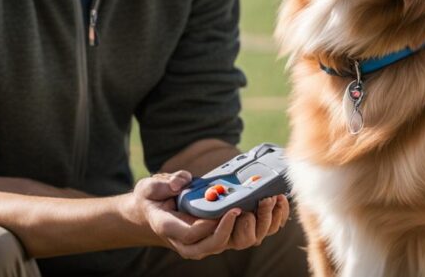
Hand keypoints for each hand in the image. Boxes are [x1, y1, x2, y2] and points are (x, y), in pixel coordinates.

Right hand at [126, 171, 289, 259]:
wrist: (156, 211)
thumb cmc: (153, 198)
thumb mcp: (149, 187)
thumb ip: (162, 184)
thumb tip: (182, 180)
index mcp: (173, 230)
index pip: (194, 237)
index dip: (217, 227)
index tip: (231, 210)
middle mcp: (193, 242)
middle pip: (219, 244)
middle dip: (240, 227)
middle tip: (253, 204)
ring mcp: (210, 240)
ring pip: (239, 242)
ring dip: (258, 224)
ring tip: (268, 200)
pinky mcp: (224, 234)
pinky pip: (249, 235)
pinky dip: (266, 222)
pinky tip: (276, 203)